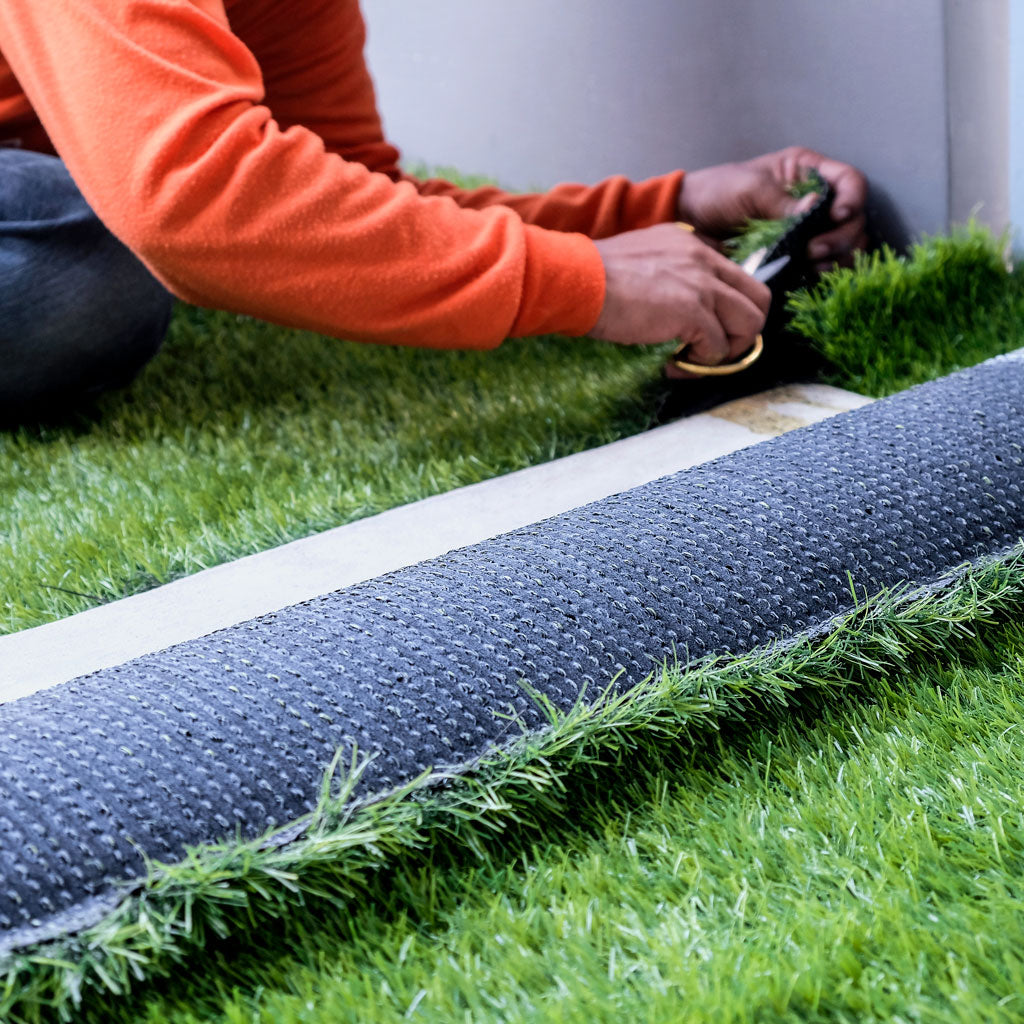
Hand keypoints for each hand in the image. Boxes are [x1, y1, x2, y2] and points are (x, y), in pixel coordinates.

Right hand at [591, 222, 769, 377]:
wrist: (576, 279)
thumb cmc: (591, 276)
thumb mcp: (638, 260)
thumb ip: (665, 274)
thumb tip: (671, 310)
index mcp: (691, 242)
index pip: (735, 275)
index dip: (727, 308)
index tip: (703, 327)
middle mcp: (704, 257)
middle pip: (758, 297)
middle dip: (743, 331)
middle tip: (713, 349)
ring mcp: (702, 284)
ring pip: (750, 323)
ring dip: (728, 350)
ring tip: (696, 360)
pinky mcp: (693, 311)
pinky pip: (718, 348)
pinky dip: (700, 364)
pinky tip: (673, 364)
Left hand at [678, 146, 867, 267]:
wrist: (691, 221)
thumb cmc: (718, 192)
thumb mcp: (750, 188)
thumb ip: (782, 201)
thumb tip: (815, 209)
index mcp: (807, 173)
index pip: (850, 182)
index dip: (852, 199)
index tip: (837, 216)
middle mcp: (815, 201)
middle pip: (853, 220)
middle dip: (841, 237)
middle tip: (813, 251)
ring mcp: (807, 231)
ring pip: (844, 246)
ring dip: (836, 258)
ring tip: (812, 264)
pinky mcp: (796, 256)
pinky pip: (822, 266)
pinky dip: (822, 272)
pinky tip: (809, 275)